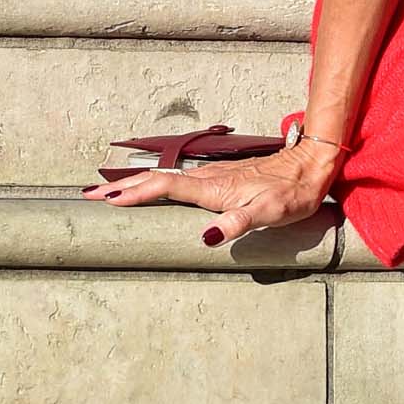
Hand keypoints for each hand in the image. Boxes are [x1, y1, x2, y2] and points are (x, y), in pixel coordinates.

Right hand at [82, 139, 343, 244]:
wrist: (312, 166)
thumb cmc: (292, 192)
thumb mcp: (270, 212)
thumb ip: (238, 222)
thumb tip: (207, 237)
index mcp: (213, 189)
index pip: (164, 189)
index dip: (134, 193)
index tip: (106, 199)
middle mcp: (208, 179)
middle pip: (157, 182)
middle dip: (123, 188)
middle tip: (91, 195)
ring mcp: (214, 177)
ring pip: (166, 180)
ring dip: (136, 185)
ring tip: (111, 192)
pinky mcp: (222, 179)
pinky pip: (180, 182)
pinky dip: (158, 185)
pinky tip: (155, 189)